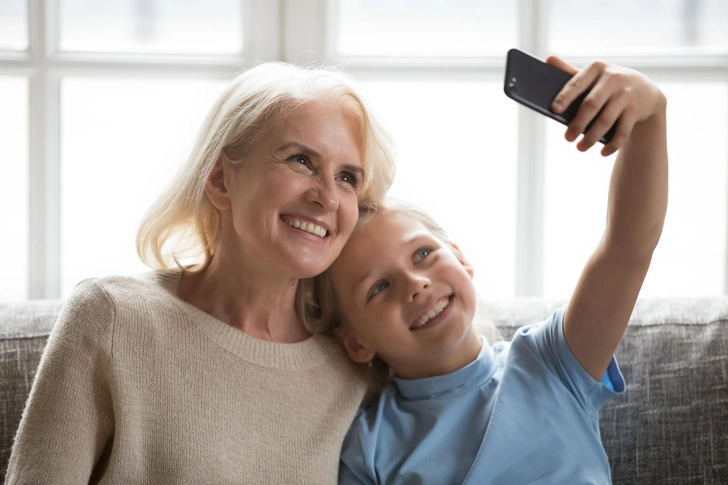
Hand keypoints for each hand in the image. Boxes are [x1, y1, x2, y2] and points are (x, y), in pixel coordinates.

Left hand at [546, 55, 666, 156]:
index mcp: (596, 69)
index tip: (554, 110)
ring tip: (580, 148)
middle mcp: (613, 78)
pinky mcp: (637, 110)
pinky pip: (623, 131)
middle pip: (591, 105)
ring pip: (606, 120)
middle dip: (578, 124)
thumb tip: (547, 58)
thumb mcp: (592, 76)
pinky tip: (603, 153)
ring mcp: (627, 94)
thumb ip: (570, 72)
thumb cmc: (607, 85)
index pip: (577, 83)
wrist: (644, 91)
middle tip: (567, 138)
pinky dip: (612, 144)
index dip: (565, 96)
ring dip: (591, 137)